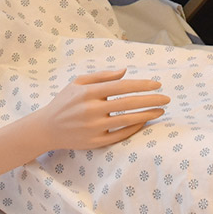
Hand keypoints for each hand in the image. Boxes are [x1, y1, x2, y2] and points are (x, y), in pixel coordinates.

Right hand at [31, 69, 169, 150]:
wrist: (46, 129)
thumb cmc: (65, 102)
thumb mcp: (79, 82)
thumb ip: (103, 76)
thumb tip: (125, 71)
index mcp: (89, 92)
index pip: (122, 87)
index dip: (142, 85)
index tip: (157, 85)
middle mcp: (91, 110)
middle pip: (128, 104)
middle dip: (150, 100)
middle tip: (167, 98)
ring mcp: (92, 128)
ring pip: (126, 121)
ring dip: (146, 115)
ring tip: (161, 111)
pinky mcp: (93, 142)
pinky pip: (119, 136)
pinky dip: (133, 129)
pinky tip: (144, 122)